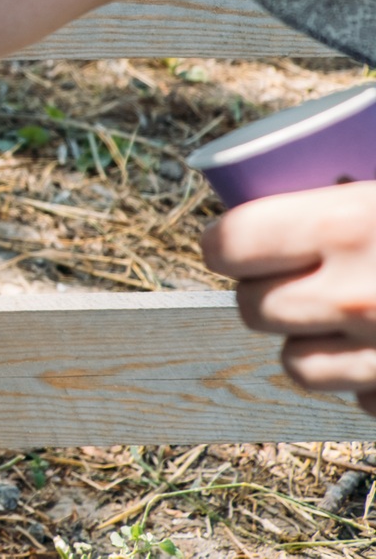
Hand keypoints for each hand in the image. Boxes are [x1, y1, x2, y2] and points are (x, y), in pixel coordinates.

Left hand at [200, 181, 375, 415]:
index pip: (228, 245)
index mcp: (347, 225)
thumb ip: (339, 190)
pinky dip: (366, 379)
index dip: (228, 243)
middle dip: (268, 291)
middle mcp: (354, 297)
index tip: (239, 242)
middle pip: (254, 308)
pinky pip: (359, 399)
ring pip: (296, 364)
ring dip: (311, 342)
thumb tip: (268, 194)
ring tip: (345, 312)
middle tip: (299, 272)